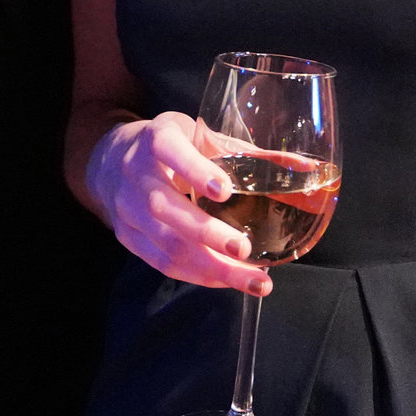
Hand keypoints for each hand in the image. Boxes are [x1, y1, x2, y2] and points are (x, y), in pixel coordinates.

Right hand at [85, 114, 270, 294]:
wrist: (111, 161)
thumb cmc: (172, 146)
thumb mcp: (201, 134)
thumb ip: (246, 152)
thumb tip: (304, 168)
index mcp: (156, 140)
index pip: (171, 152)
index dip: (196, 171)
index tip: (226, 190)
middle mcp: (135, 174)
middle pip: (165, 208)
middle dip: (207, 234)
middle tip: (245, 251)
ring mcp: (127, 209)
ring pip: (165, 243)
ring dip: (211, 267)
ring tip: (253, 280)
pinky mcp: (128, 237)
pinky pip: (162, 263)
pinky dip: (197, 275)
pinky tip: (226, 280)